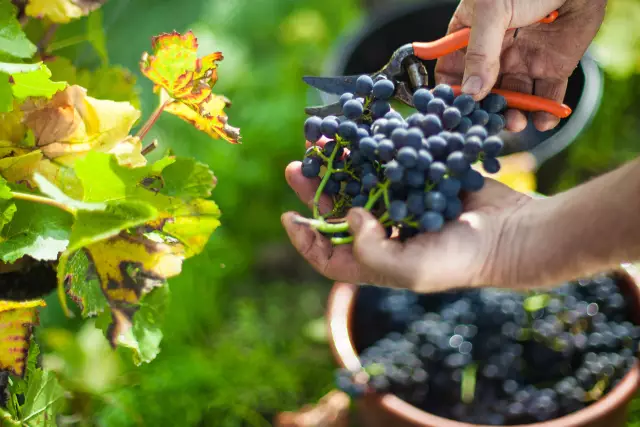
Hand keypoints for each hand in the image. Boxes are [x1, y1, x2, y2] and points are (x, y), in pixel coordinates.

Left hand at [281, 150, 532, 293]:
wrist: (510, 233)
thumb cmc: (459, 260)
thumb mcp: (408, 268)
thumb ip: (370, 249)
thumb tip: (347, 214)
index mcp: (376, 261)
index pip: (329, 256)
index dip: (305, 240)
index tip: (288, 216)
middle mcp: (384, 234)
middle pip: (338, 212)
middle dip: (316, 190)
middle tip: (297, 167)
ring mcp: (401, 206)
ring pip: (359, 184)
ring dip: (340, 166)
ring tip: (322, 144)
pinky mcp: (418, 182)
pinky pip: (388, 166)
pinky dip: (372, 152)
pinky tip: (359, 136)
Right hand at [435, 0, 605, 131]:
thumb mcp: (493, 11)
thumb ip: (480, 52)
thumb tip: (471, 91)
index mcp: (471, 34)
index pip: (452, 70)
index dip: (452, 90)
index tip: (455, 108)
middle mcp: (496, 52)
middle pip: (482, 92)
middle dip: (484, 109)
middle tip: (487, 121)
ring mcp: (524, 61)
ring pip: (513, 99)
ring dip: (512, 115)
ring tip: (515, 122)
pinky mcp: (553, 68)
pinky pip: (546, 97)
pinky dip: (545, 114)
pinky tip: (541, 121)